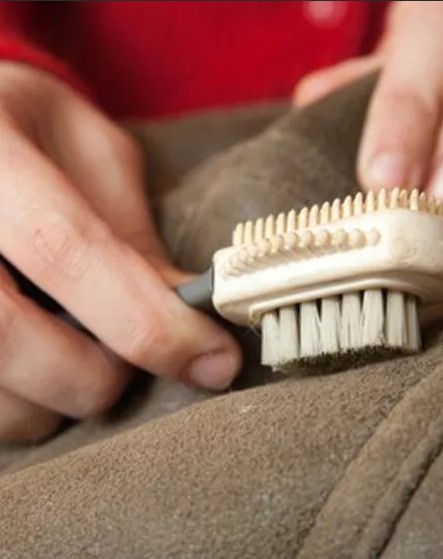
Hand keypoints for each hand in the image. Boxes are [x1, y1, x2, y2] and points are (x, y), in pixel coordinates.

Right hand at [0, 63, 240, 442]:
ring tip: (75, 374)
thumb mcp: (86, 149)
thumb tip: (191, 314)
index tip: (212, 361)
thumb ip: (129, 228)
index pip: (64, 247)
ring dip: (42, 405)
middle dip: (88, 376)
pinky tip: (32, 380)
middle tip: (127, 373)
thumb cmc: (20, 130)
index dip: (146, 318)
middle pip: (4, 332)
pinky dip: (10, 406)